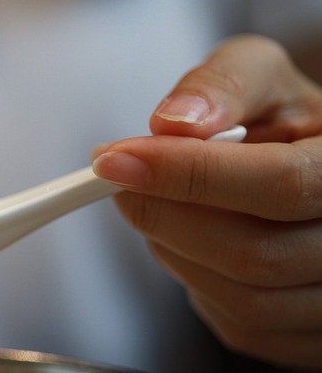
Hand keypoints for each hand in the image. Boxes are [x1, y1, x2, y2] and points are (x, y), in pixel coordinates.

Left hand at [92, 35, 321, 369]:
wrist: (304, 161)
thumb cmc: (280, 119)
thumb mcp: (257, 77)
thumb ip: (221, 87)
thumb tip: (170, 122)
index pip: (282, 184)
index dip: (189, 174)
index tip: (112, 161)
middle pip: (255, 253)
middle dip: (165, 216)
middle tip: (119, 181)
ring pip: (243, 299)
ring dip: (176, 250)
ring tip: (166, 206)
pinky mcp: (311, 336)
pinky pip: (238, 326)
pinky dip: (197, 282)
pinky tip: (195, 243)